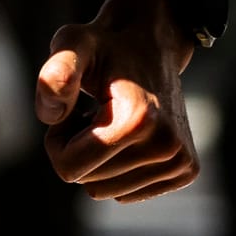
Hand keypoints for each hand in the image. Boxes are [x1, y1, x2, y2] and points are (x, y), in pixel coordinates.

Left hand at [36, 0, 199, 202]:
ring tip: (108, 119)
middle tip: (89, 111)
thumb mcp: (72, 45)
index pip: (70, 169)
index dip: (56, 141)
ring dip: (97, 159)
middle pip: (89, 182)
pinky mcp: (185, 169)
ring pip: (108, 191)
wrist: (151, 42)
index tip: (69, 110)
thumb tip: (49, 115)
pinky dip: (118, 167)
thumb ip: (56, 74)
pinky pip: (129, 192)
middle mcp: (167, 146)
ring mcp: (181, 161)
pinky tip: (125, 132)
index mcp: (138, 120)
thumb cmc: (104, 45)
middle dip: (77, 149)